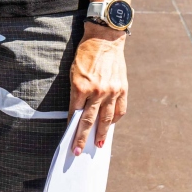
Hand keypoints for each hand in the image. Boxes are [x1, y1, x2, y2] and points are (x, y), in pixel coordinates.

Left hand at [68, 25, 128, 153]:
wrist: (105, 40)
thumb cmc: (85, 55)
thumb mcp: (74, 73)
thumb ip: (77, 93)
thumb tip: (78, 112)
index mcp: (81, 87)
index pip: (75, 113)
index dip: (71, 127)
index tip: (68, 139)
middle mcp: (97, 91)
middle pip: (89, 120)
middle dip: (83, 138)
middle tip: (77, 151)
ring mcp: (111, 91)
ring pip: (106, 119)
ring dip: (101, 134)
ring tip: (98, 146)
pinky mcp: (122, 89)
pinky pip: (120, 110)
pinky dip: (115, 120)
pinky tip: (110, 126)